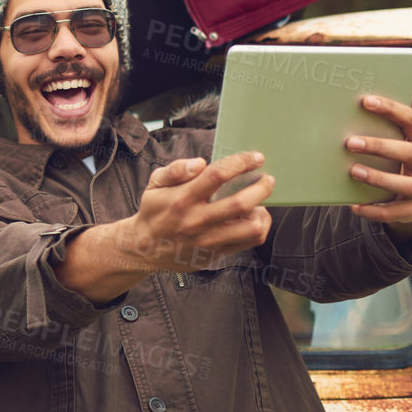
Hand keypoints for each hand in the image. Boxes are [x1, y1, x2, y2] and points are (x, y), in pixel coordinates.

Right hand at [56, 152, 273, 302]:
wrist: (143, 249)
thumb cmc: (154, 211)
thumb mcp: (154, 184)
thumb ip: (175, 169)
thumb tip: (200, 163)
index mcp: (182, 199)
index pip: (217, 176)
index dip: (241, 163)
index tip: (256, 157)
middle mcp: (196, 220)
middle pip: (240, 203)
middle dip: (261, 187)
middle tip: (267, 179)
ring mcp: (208, 240)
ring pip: (250, 228)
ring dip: (262, 211)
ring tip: (259, 202)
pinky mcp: (216, 254)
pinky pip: (249, 242)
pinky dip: (259, 227)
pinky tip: (253, 218)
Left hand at [346, 94, 411, 237]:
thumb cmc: (405, 159)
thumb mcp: (408, 138)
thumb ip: (407, 119)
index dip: (390, 110)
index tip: (365, 101)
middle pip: (408, 153)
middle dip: (379, 146)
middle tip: (350, 142)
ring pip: (403, 184)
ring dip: (377, 177)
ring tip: (352, 170)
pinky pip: (394, 212)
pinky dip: (374, 210)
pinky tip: (355, 205)